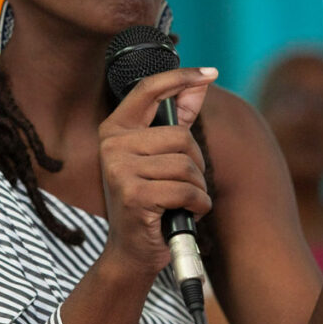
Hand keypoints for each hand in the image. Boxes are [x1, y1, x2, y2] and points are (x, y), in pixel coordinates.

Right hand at [97, 67, 216, 274]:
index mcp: (115, 129)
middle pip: (181, 136)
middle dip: (196, 164)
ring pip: (186, 165)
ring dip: (198, 188)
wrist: (131, 251)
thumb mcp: (159, 157)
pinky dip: (197, 205)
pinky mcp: (133, 195)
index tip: (210, 72)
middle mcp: (112, 144)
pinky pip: (186, 190)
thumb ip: (178, 120)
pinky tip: (184, 213)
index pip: (148, 90)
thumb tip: (201, 83)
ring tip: (183, 201)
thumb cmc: (149, 200)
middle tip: (185, 185)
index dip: (180, 77)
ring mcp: (120, 169)